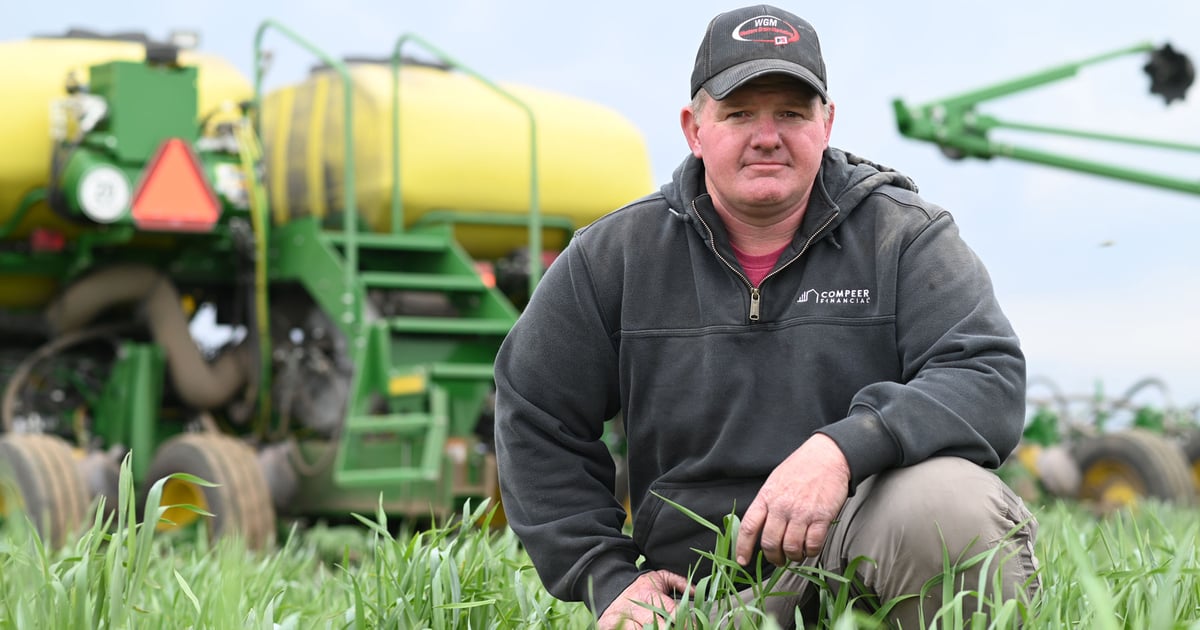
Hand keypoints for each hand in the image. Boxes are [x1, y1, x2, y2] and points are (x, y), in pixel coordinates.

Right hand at [597, 569, 691, 629]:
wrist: (607, 587)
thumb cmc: (638, 587)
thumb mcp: (659, 578)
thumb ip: (679, 582)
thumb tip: (698, 590)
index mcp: (648, 593)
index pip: (671, 611)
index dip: (686, 623)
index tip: (695, 628)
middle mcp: (635, 607)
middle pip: (656, 625)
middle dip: (669, 629)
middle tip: (681, 629)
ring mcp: (622, 618)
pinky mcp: (610, 627)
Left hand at [736, 433, 850, 566]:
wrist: (827, 456)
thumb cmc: (801, 468)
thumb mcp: (774, 481)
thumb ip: (767, 503)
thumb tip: (760, 526)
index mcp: (766, 497)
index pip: (749, 527)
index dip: (742, 547)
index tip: (742, 561)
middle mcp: (781, 507)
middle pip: (770, 543)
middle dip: (773, 557)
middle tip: (778, 560)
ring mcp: (801, 513)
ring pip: (791, 548)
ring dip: (793, 556)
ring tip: (796, 554)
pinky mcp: (821, 517)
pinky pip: (812, 544)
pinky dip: (810, 552)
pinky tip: (810, 548)